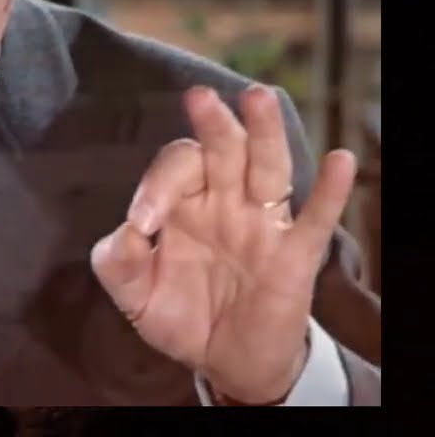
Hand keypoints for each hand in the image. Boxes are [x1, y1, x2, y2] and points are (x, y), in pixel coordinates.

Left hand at [89, 84, 356, 403]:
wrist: (221, 361)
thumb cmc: (177, 314)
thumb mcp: (134, 293)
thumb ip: (118, 262)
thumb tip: (128, 231)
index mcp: (183, 201)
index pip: (174, 170)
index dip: (156, 187)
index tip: (143, 223)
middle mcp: (223, 201)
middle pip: (222, 149)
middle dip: (212, 123)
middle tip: (199, 95)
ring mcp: (261, 224)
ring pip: (266, 168)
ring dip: (264, 133)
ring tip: (259, 98)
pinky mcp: (294, 256)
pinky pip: (314, 219)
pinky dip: (330, 191)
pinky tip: (339, 161)